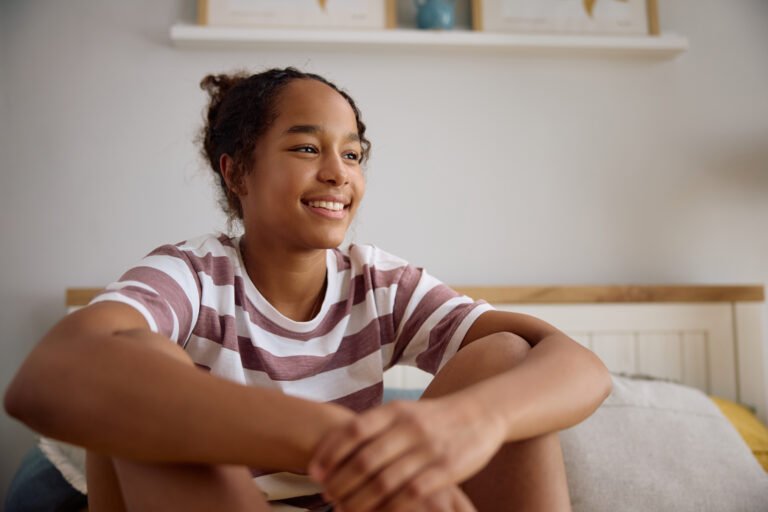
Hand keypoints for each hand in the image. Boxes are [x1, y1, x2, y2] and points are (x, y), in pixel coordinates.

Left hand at [308, 395, 504, 511]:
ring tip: (343, 509)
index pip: (353, 431)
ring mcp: (429, 449)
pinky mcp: (447, 470)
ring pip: (384, 481)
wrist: (480, 414)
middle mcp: (410, 428)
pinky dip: (389, 507)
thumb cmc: (432, 418)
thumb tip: (332, 447)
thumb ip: (373, 427)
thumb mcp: (403, 412)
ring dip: (359, 500)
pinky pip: (411, 494)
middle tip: (326, 496)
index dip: (329, 453)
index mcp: (395, 411)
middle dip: (341, 482)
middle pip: (365, 460)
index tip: (314, 472)